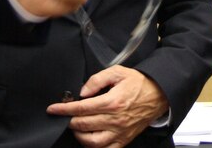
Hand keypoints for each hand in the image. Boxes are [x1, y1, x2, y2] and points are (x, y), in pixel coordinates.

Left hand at [45, 66, 167, 146]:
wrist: (158, 94)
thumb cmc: (139, 83)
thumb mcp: (117, 72)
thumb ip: (97, 79)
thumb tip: (82, 91)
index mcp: (112, 102)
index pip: (81, 108)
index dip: (64, 109)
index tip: (53, 109)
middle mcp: (115, 120)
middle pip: (83, 125)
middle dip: (68, 121)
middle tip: (63, 115)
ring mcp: (120, 132)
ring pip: (92, 142)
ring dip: (78, 135)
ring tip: (75, 126)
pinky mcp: (124, 140)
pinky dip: (93, 147)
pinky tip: (88, 139)